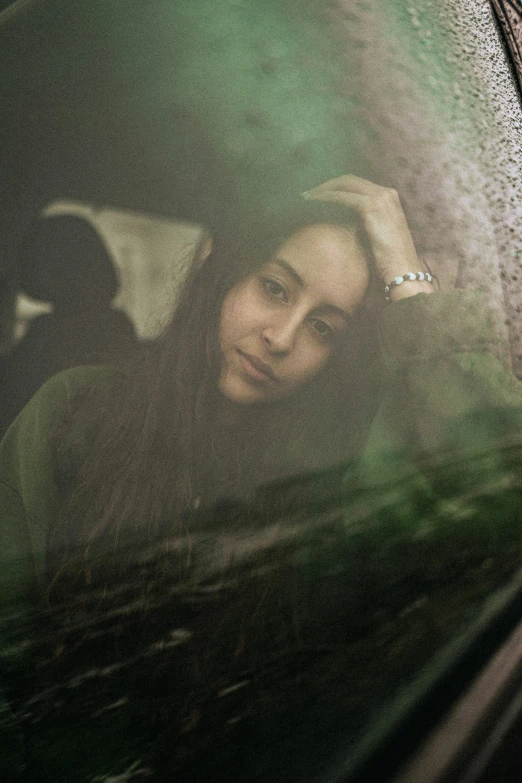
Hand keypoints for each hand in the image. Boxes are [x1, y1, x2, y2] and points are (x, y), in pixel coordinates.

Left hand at [303, 174, 433, 300]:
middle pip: (349, 180)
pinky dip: (327, 198)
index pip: (357, 184)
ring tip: (306, 197)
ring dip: (323, 189)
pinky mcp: (372, 207)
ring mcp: (381, 198)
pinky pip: (344, 197)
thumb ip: (363, 222)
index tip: (319, 194)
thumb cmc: (389, 260)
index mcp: (388, 197)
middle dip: (327, 184)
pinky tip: (314, 202)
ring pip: (345, 184)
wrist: (403, 269)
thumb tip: (341, 219)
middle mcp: (386, 193)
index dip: (336, 187)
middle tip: (308, 193)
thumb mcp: (376, 235)